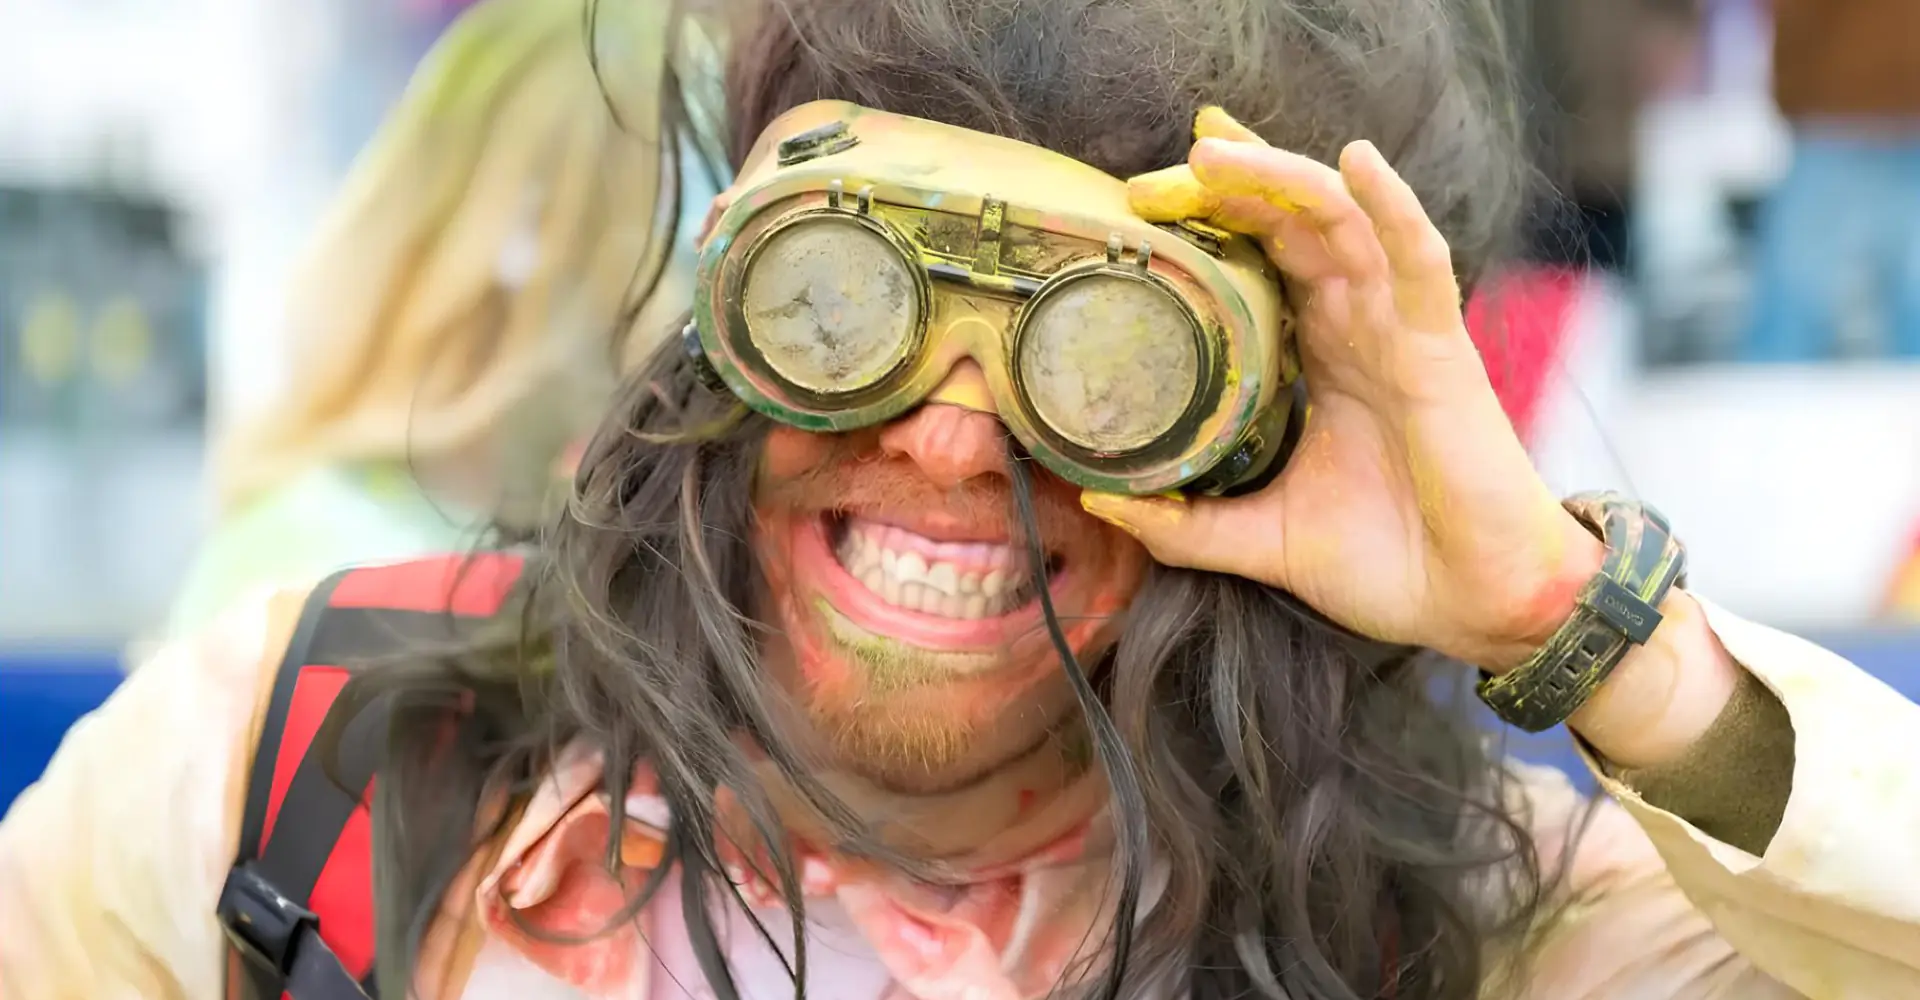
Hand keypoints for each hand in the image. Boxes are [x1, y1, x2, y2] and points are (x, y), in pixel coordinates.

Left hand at [1083, 108, 1602, 670]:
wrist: (1474, 608)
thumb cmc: (1389, 564)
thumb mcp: (1261, 539)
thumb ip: (1184, 522)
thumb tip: (1097, 500)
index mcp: (1320, 356)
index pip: (1260, 260)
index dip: (1211, 218)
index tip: (1142, 199)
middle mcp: (1358, 327)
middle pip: (1285, 226)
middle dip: (1220, 191)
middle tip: (1147, 183)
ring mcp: (1401, 331)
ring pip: (1340, 222)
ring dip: (1277, 177)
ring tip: (1209, 151)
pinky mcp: (1441, 352)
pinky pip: (1419, 262)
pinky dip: (1392, 207)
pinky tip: (1358, 161)